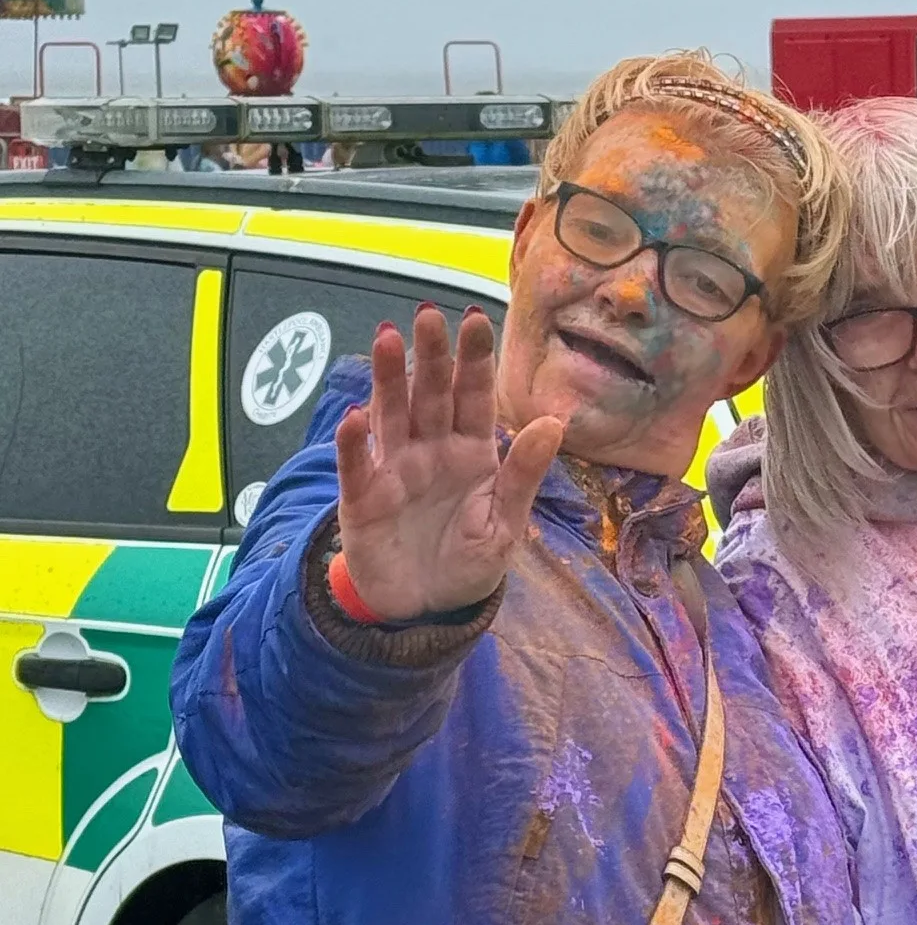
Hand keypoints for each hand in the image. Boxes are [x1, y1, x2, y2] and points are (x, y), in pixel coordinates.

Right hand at [334, 305, 561, 619]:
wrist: (427, 610)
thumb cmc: (468, 563)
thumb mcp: (505, 523)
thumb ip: (524, 473)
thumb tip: (554, 420)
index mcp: (471, 452)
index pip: (473, 396)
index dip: (474, 359)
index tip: (476, 319)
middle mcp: (430, 450)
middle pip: (430, 394)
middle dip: (430, 354)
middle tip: (428, 313)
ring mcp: (394, 470)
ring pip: (391, 415)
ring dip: (388, 379)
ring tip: (387, 338)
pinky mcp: (363, 500)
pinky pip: (358, 466)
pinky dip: (354, 442)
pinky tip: (354, 416)